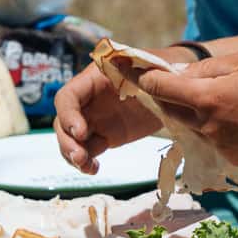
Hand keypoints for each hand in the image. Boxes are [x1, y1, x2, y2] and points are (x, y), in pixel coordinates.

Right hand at [53, 53, 182, 174]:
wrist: (174, 89)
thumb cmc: (164, 71)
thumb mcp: (152, 68)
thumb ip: (138, 73)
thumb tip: (124, 68)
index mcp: (94, 79)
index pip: (68, 97)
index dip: (68, 115)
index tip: (81, 132)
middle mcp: (88, 100)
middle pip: (63, 121)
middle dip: (67, 141)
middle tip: (80, 157)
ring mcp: (95, 120)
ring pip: (71, 139)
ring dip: (73, 154)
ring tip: (87, 167)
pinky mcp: (105, 136)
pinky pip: (87, 151)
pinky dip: (86, 162)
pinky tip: (94, 169)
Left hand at [134, 50, 237, 165]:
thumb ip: (205, 68)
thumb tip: (178, 74)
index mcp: (207, 97)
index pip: (160, 88)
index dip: (146, 78)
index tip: (138, 72)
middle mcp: (206, 126)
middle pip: (170, 110)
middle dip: (164, 96)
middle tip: (160, 84)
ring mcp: (217, 146)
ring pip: (188, 128)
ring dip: (187, 114)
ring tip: (200, 100)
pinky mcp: (229, 159)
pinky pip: (207, 142)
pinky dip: (208, 130)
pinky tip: (226, 119)